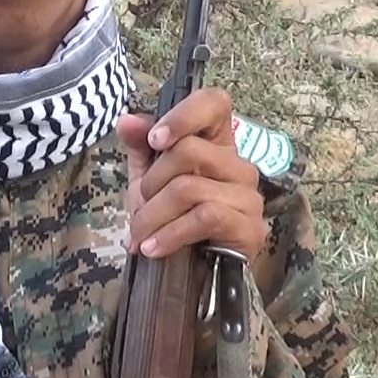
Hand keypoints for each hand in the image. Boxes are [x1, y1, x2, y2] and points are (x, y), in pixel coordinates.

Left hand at [117, 88, 267, 260]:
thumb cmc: (173, 219)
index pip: (215, 103)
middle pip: (188, 151)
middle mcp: (238, 164)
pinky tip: (153, 248)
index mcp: (217, 143)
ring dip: (153, 215)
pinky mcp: (250, 227)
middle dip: (151, 183)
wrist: (192, 274)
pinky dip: (170, 234)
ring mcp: (248, 196)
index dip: (183, 115)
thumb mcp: (150, 180)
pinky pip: (204, 217)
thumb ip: (140, 147)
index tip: (155, 140)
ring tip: (140, 235)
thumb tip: (126, 120)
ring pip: (189, 188)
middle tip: (140, 207)